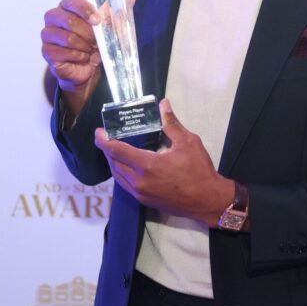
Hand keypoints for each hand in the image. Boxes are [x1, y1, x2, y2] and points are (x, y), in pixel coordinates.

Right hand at [40, 0, 134, 115]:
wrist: (86, 67)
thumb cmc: (94, 42)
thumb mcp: (109, 25)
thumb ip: (118, 9)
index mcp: (67, 5)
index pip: (73, 2)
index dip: (86, 10)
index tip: (98, 20)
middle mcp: (53, 17)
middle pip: (69, 21)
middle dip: (88, 33)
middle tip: (97, 41)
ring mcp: (48, 34)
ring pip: (68, 39)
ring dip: (85, 46)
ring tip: (91, 49)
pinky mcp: (47, 51)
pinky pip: (64, 53)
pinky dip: (79, 56)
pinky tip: (83, 57)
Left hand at [95, 99, 233, 226]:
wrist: (208, 201)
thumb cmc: (199, 171)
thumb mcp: (188, 142)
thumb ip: (172, 124)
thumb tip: (163, 104)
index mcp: (147, 165)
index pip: (117, 151)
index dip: (104, 140)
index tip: (98, 132)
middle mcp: (139, 181)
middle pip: (114, 163)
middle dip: (107, 150)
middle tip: (108, 137)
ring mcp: (140, 193)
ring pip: (118, 176)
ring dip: (113, 163)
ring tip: (114, 150)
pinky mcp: (145, 201)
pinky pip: (125, 185)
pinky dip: (121, 173)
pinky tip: (127, 166)